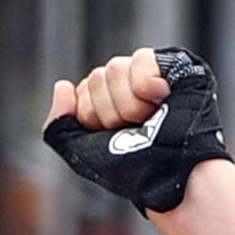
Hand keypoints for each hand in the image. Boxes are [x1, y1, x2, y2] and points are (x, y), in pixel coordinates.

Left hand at [42, 47, 230, 214]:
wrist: (173, 175)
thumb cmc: (134, 168)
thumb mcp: (81, 153)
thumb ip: (58, 125)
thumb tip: (61, 85)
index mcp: (106, 102)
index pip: (81, 92)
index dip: (94, 118)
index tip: (115, 136)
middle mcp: (127, 84)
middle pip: (97, 77)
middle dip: (113, 113)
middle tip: (137, 129)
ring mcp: (150, 72)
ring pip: (115, 68)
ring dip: (130, 105)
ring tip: (152, 119)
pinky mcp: (175, 64)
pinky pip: (142, 59)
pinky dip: (148, 85)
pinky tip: (164, 100)